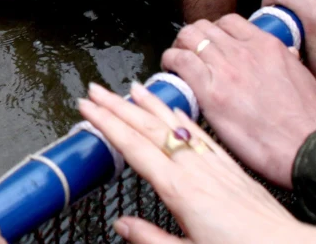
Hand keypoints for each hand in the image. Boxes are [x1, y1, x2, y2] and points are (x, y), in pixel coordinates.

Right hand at [79, 82, 312, 243]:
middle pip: (147, 129)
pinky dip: (181, 116)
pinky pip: (200, 132)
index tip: (86, 108)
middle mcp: (193, 169)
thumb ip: (150, 238)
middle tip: (94, 89)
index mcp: (178, 190)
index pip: (133, 147)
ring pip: (172, 124)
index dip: (106, 125)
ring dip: (147, 104)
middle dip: (117, 106)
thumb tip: (120, 225)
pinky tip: (172, 106)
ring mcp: (212, 163)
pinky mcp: (229, 165)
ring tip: (127, 87)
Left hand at [160, 15, 315, 187]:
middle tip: (188, 53)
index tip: (210, 44)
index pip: (229, 22)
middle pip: (203, 28)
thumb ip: (289, 63)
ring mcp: (226, 69)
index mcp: (268, 46)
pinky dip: (170, 61)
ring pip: (188, 38)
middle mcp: (244, 52)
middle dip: (192, 38)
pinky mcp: (211, 92)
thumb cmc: (310, 123)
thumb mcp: (307, 81)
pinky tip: (171, 71)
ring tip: (177, 61)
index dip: (214, 31)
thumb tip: (287, 56)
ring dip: (178, 47)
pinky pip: (179, 60)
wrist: (308, 149)